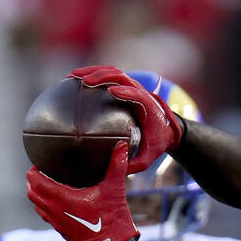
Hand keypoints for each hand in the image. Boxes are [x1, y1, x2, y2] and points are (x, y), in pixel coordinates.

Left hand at [27, 141, 138, 240]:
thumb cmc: (112, 217)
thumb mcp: (115, 188)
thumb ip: (117, 165)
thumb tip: (121, 145)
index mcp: (63, 198)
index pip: (36, 182)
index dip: (33, 171)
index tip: (37, 164)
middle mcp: (55, 211)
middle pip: (32, 194)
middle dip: (32, 183)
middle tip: (39, 173)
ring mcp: (57, 223)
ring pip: (37, 206)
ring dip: (37, 196)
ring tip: (45, 187)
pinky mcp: (62, 232)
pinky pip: (46, 217)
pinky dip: (45, 207)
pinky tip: (57, 204)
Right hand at [69, 65, 183, 173]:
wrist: (168, 131)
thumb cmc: (157, 143)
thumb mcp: (148, 158)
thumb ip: (134, 164)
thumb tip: (115, 169)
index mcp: (148, 107)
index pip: (138, 94)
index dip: (126, 91)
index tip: (111, 91)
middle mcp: (140, 93)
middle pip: (121, 76)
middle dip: (101, 76)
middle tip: (83, 82)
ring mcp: (133, 87)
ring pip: (113, 72)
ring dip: (93, 71)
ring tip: (73, 76)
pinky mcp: (126, 87)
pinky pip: (109, 76)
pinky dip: (93, 74)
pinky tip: (76, 80)